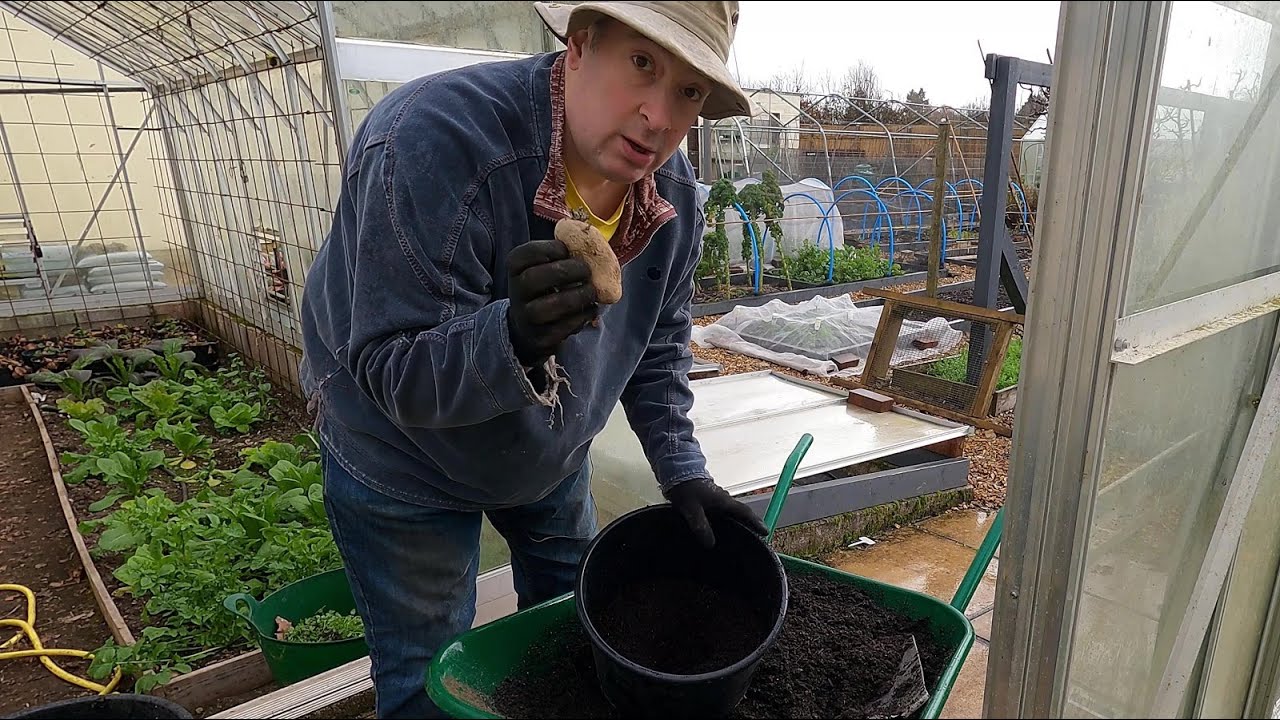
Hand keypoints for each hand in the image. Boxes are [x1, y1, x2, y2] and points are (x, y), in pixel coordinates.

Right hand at [507, 239, 599, 365]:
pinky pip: (563, 327)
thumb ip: (560, 254)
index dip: (551, 249)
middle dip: (567, 271)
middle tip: (587, 271)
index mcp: (515, 268)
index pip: (526, 253)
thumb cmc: (544, 287)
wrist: (528, 326)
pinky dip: (582, 316)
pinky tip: (590, 308)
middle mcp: (516, 292)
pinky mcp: (541, 337)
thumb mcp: (543, 266)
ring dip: (578, 296)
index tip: (567, 251)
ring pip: (550, 305)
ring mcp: (526, 317)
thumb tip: (591, 243)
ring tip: (592, 292)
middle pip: (535, 278)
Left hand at [664, 477, 767, 548]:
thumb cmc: (686, 487)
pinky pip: (722, 511)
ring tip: (741, 535)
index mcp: (723, 501)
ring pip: (732, 512)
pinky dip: (727, 519)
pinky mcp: (709, 500)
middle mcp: (723, 500)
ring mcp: (717, 499)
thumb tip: (710, 544)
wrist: (676, 471)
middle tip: (756, 536)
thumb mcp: (692, 509)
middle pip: (741, 513)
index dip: (755, 522)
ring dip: (738, 521)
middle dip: (750, 523)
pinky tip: (720, 528)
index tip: (765, 531)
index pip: (744, 513)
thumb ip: (701, 526)